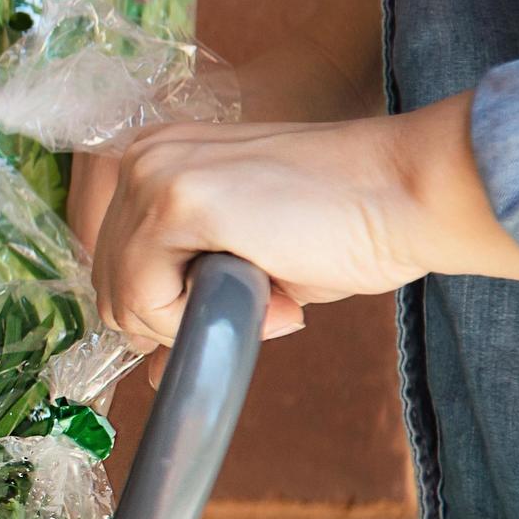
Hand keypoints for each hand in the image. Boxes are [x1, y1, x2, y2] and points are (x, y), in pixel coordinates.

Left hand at [66, 93, 518, 348]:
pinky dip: (201, 321)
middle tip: (267, 305)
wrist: (408, 191)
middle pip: (110, 286)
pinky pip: (147, 299)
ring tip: (274, 297)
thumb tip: (146, 359)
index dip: (170, 311)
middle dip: (182, 320)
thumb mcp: (241, 262)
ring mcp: (154, 175)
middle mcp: (142, 159)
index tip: (245, 302)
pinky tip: (271, 296)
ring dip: (197, 323)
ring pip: (125, 299)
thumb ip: (185, 291)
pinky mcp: (176, 201)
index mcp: (154, 161)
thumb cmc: (343, 226)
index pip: (113, 266)